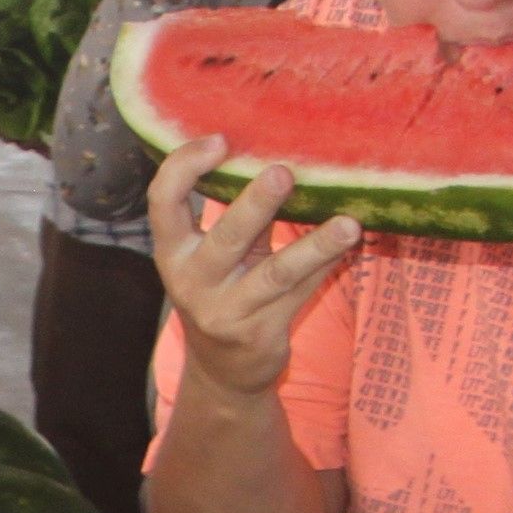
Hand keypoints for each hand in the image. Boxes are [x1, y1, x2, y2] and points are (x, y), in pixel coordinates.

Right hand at [149, 138, 357, 400]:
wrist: (223, 372)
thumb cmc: (221, 292)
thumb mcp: (214, 256)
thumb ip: (237, 215)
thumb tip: (280, 154)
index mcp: (172, 252)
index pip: (163, 202)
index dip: (184, 167)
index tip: (219, 141)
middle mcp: (193, 283)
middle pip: (225, 239)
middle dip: (255, 206)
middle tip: (283, 173)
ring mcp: (227, 313)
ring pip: (276, 274)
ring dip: (315, 247)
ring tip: (348, 225)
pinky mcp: (261, 334)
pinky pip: (301, 293)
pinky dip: (327, 265)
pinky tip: (349, 243)